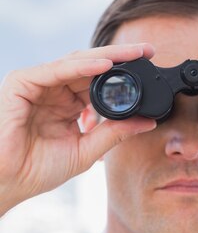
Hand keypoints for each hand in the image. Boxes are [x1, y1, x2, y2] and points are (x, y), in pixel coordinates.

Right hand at [0, 43, 156, 213]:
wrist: (9, 182)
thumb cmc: (40, 169)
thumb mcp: (87, 150)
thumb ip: (114, 134)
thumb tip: (147, 122)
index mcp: (68, 104)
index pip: (99, 82)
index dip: (123, 75)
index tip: (149, 69)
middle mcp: (54, 90)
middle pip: (91, 66)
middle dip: (120, 58)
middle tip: (148, 51)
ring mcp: (38, 84)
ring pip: (76, 62)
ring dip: (106, 56)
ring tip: (132, 53)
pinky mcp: (23, 83)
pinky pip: (56, 70)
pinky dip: (82, 67)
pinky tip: (105, 65)